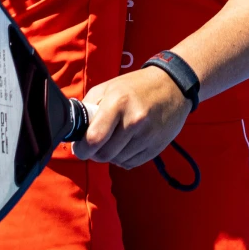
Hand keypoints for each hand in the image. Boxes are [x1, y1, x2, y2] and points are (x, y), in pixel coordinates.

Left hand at [71, 66, 190, 169]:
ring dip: (110, 155)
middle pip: (104, 154)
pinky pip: (131, 163)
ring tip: (113, 139)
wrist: (173, 86)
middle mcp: (133, 121)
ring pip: (117, 161)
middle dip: (94, 153)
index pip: (94, 139)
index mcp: (117, 103)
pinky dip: (123, 158)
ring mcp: (147, 136)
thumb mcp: (108, 87)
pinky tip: (126, 144)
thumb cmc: (135, 86)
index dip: (82, 148)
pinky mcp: (156, 147)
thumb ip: (89, 107)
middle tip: (94, 144)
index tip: (79, 147)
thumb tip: (75, 130)